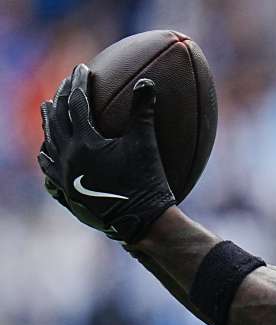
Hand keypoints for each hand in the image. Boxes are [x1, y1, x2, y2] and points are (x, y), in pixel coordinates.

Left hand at [38, 64, 175, 242]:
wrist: (140, 223)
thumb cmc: (147, 182)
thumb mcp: (147, 144)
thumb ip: (144, 111)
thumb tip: (147, 82)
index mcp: (85, 142)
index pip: (76, 103)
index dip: (79, 83)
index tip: (82, 69)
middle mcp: (68, 157)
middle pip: (56, 119)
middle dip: (60, 97)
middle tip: (65, 85)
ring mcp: (64, 176)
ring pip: (48, 143)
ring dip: (48, 123)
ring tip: (49, 110)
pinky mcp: (66, 193)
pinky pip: (49, 170)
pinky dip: (47, 156)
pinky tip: (47, 152)